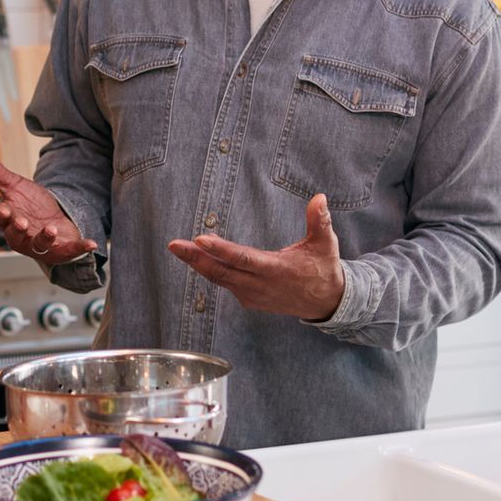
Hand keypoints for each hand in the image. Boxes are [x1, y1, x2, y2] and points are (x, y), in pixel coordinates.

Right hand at [0, 143, 96, 265]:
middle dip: (19, 229)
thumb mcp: (13, 185)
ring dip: (44, 238)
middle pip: (17, 235)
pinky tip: (91, 242)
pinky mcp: (61, 251)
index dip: (2, 216)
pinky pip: (70, 251)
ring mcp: (41, 246)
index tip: (4, 210)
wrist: (53, 221)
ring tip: (50, 229)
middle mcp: (22, 236)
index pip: (1, 219)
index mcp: (9, 220)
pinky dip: (79, 248)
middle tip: (22, 222)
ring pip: (39, 245)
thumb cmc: (30, 205)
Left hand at [166, 194, 344, 319]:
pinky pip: (225, 284)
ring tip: (179, 249)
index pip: (243, 259)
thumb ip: (320, 221)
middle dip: (196, 258)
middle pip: (222, 272)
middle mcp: (261, 285)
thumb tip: (320, 197)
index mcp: (277, 270)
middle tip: (174, 245)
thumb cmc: (323, 269)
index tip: (200, 239)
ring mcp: (253, 295)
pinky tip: (197, 259)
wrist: (326, 302)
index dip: (221, 250)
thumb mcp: (326, 244)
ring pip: (220, 279)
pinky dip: (210, 272)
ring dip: (198, 264)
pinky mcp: (249, 299)